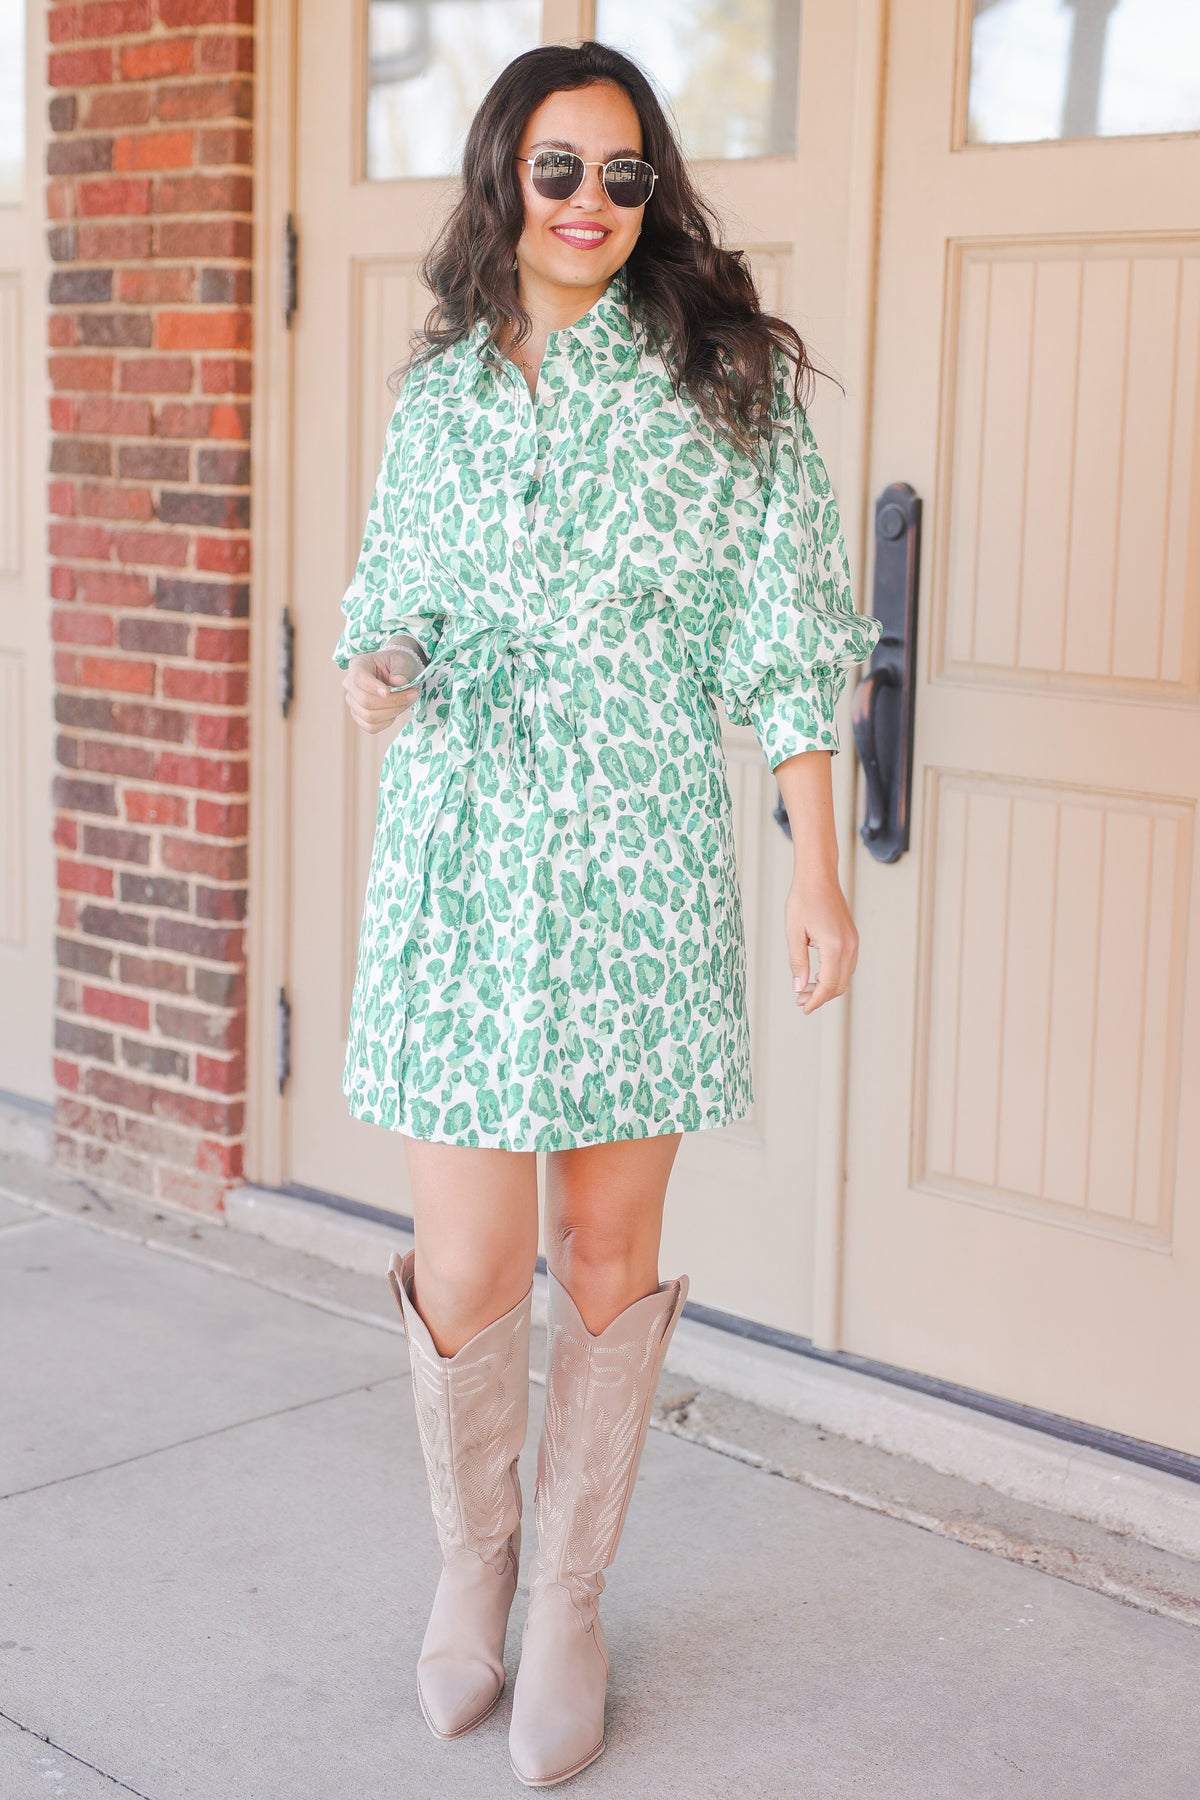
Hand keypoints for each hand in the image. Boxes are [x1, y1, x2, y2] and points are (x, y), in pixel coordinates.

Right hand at [342, 647, 422, 734]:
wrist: (396, 675)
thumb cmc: (397, 666)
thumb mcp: (402, 661)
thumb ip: (401, 670)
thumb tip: (399, 682)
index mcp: (358, 665)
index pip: (359, 678)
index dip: (373, 687)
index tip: (389, 691)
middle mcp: (350, 684)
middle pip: (366, 701)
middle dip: (393, 701)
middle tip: (412, 694)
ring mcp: (353, 702)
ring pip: (369, 716)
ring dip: (393, 712)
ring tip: (406, 702)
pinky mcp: (359, 717)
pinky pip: (371, 727)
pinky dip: (387, 722)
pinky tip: (395, 710)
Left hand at [784, 863, 859, 1013]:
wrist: (819, 877)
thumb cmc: (803, 900)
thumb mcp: (794, 933)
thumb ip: (798, 963)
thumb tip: (799, 988)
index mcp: (834, 946)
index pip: (829, 985)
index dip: (816, 1000)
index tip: (803, 1008)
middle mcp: (849, 946)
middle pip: (839, 985)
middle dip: (821, 997)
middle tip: (800, 1000)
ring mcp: (853, 942)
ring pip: (845, 976)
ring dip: (827, 987)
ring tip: (805, 989)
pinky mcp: (852, 938)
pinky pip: (847, 965)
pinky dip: (834, 975)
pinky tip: (817, 975)